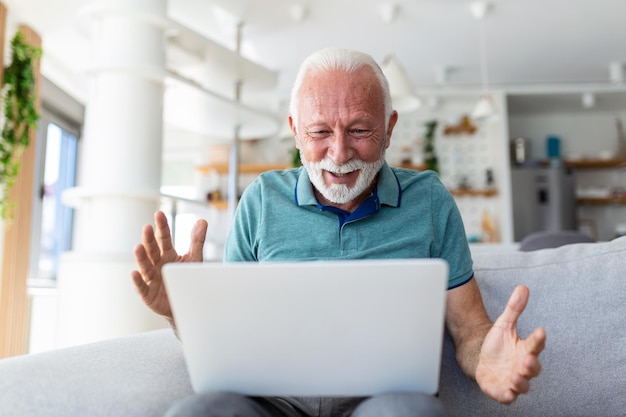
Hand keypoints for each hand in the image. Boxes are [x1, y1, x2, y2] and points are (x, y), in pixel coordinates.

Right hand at [130, 211, 207, 320]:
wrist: (186, 303)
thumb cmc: (186, 278)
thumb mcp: (194, 258)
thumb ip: (196, 240)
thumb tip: (202, 220)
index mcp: (167, 254)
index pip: (163, 237)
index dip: (162, 226)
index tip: (159, 214)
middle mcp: (156, 264)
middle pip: (152, 249)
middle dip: (149, 239)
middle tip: (147, 228)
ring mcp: (151, 278)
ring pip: (145, 266)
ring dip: (141, 257)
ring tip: (138, 247)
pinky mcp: (148, 294)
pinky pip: (142, 286)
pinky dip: (137, 280)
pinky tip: (134, 273)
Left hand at [475, 285, 545, 403]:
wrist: (481, 359)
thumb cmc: (498, 343)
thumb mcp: (504, 324)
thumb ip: (514, 308)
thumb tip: (523, 287)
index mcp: (526, 349)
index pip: (536, 344)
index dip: (539, 338)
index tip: (541, 330)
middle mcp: (523, 366)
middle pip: (533, 367)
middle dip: (531, 365)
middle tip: (527, 359)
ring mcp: (513, 379)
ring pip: (523, 384)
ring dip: (521, 382)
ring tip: (516, 376)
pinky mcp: (501, 390)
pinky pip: (507, 396)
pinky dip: (508, 396)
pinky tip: (507, 394)